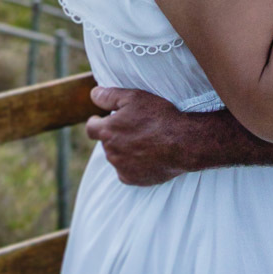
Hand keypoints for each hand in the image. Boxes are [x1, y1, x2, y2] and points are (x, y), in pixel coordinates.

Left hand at [87, 86, 201, 184]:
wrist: (181, 142)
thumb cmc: (158, 116)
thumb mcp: (135, 97)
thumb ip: (109, 96)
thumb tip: (93, 94)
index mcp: (108, 131)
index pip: (91, 128)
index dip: (96, 122)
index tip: (102, 120)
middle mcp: (111, 152)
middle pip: (106, 142)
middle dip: (115, 135)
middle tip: (135, 127)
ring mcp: (121, 168)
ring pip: (117, 156)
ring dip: (124, 149)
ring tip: (144, 140)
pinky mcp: (132, 179)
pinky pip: (126, 171)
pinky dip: (133, 164)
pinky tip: (148, 154)